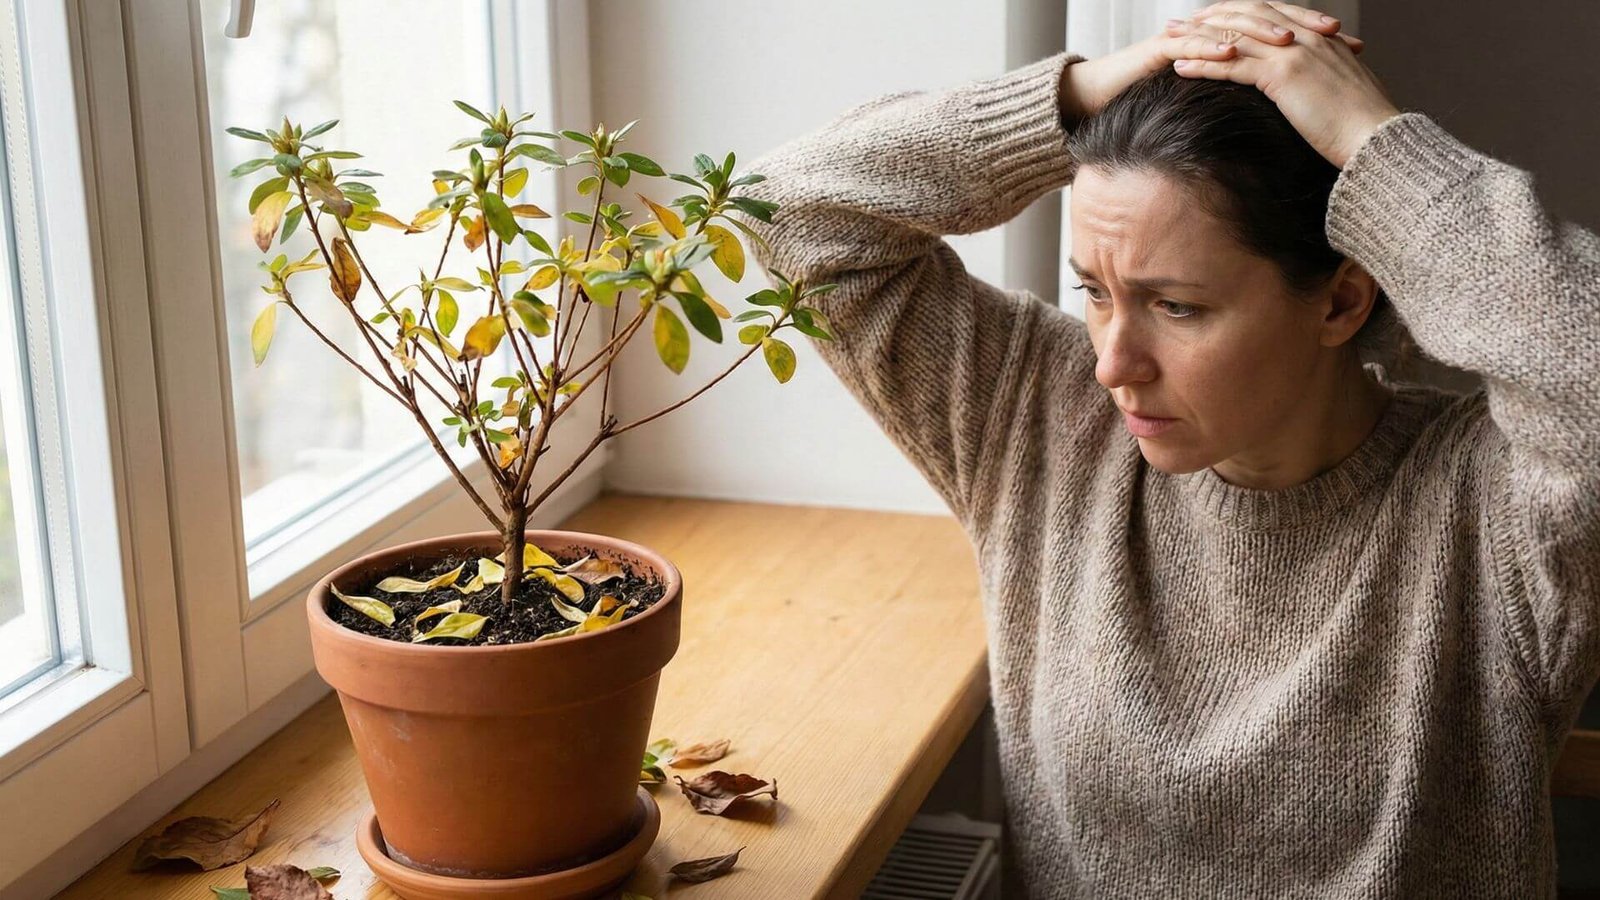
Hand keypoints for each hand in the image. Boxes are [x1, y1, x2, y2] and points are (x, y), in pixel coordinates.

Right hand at [1061, 1, 1354, 123]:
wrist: (1106, 101)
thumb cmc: (1162, 103)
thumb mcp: (1220, 100)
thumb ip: (1252, 96)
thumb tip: (1298, 113)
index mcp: (1233, 38)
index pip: (1280, 27)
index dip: (1314, 34)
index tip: (1350, 46)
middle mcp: (1213, 29)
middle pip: (1263, 17)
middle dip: (1298, 22)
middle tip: (1330, 33)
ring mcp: (1187, 35)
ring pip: (1231, 25)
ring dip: (1261, 31)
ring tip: (1289, 41)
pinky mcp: (1162, 48)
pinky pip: (1191, 42)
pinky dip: (1212, 47)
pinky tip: (1234, 54)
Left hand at [1168, 1, 1399, 166]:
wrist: (1376, 137)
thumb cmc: (1360, 124)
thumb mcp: (1338, 92)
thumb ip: (1318, 81)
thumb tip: (1305, 91)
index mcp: (1318, 37)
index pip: (1268, 15)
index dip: (1236, 15)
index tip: (1210, 20)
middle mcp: (1305, 37)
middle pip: (1247, 16)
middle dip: (1210, 18)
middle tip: (1179, 24)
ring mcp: (1294, 52)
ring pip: (1235, 37)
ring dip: (1196, 39)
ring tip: (1168, 42)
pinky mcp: (1284, 75)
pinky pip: (1234, 64)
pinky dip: (1203, 65)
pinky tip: (1180, 69)